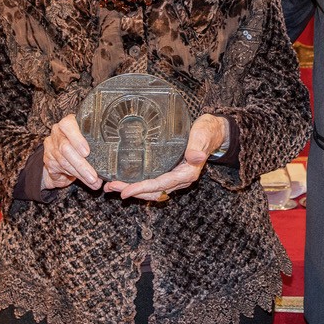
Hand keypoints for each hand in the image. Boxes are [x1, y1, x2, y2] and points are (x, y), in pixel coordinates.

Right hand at [42, 114, 101, 189]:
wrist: (62, 154)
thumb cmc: (81, 142)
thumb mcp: (88, 137)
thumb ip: (95, 139)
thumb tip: (113, 154)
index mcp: (68, 122)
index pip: (68, 125)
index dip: (77, 139)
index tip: (87, 152)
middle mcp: (57, 132)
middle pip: (66, 148)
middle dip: (81, 164)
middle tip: (94, 176)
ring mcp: (51, 146)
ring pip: (64, 162)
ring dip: (80, 174)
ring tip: (93, 181)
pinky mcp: (48, 160)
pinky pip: (61, 169)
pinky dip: (75, 176)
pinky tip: (85, 181)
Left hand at [105, 114, 228, 201]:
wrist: (213, 132)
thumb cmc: (206, 131)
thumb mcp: (202, 135)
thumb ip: (198, 146)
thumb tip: (195, 158)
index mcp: (187, 173)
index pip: (160, 184)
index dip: (142, 188)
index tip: (125, 191)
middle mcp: (180, 179)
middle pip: (152, 191)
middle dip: (131, 191)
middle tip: (111, 187)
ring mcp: (174, 177)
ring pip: (151, 190)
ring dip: (133, 189)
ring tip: (113, 186)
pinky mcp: (170, 172)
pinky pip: (153, 183)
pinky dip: (139, 184)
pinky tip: (126, 180)